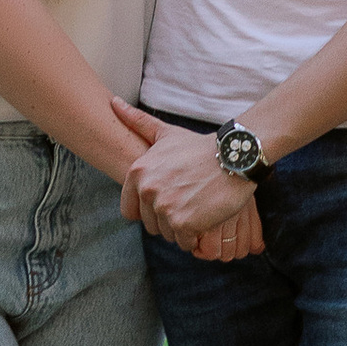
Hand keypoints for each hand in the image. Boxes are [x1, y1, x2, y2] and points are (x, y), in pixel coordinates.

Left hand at [106, 102, 256, 261]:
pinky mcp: (183, 223)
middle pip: (150, 224)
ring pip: (167, 234)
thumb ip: (137, 122)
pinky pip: (184, 242)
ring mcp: (164, 207)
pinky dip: (196, 236)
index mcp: (138, 172)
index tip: (168, 198)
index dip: (148, 209)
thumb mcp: (165, 133)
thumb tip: (113, 103)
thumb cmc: (200, 147)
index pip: (130, 211)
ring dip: (183, 228)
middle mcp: (147, 190)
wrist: (233, 156)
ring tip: (198, 206)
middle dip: (168, 218)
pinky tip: (206, 217)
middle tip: (188, 200)